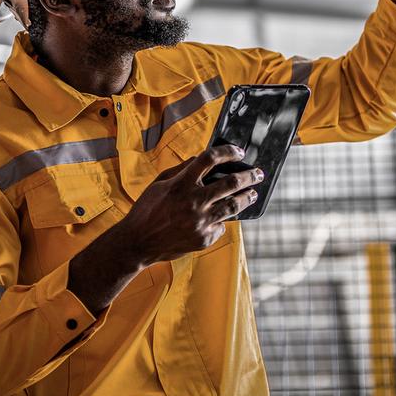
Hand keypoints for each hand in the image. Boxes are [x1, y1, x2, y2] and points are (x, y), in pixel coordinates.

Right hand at [68, 145, 262, 313]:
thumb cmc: (146, 210)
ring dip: (246, 198)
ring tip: (252, 194)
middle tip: (258, 173)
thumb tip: (200, 158)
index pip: (209, 159)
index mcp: (181, 184)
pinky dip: (222, 220)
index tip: (239, 151)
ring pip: (233, 206)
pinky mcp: (203, 239)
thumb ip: (181, 170)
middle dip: (249, 176)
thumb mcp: (159, 184)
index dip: (227, 151)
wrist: (137, 243)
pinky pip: (220, 226)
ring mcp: (200, 222)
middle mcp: (194, 201)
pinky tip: (224, 217)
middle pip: (230, 183)